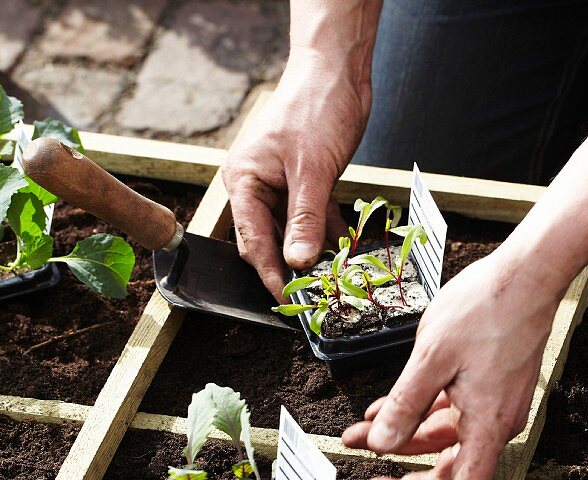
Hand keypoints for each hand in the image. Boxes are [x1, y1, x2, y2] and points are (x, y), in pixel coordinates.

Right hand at [221, 52, 370, 301]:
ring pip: (293, 232)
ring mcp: (280, 184)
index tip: (290, 301)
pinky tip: (344, 249)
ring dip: (312, 252)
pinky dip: (327, 233)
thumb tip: (299, 262)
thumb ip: (306, 219)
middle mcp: (255, 186)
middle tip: (316, 295)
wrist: (337, 69)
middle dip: (292, 267)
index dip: (271, 274)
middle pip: (269, 240)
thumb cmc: (316, 107)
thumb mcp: (313, 170)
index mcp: (243, 181)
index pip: (253, 241)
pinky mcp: (304, 182)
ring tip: (334, 278)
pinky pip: (312, 217)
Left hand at [342, 247, 568, 479]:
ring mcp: (494, 404)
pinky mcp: (489, 385)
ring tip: (357, 440)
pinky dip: (416, 417)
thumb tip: (380, 447)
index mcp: (488, 425)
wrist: (528, 271)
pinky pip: (449, 415)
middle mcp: (495, 423)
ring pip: (443, 442)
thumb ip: (403, 406)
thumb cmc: (488, 308)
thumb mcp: (431, 359)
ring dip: (401, 443)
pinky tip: (382, 413)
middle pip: (448, 472)